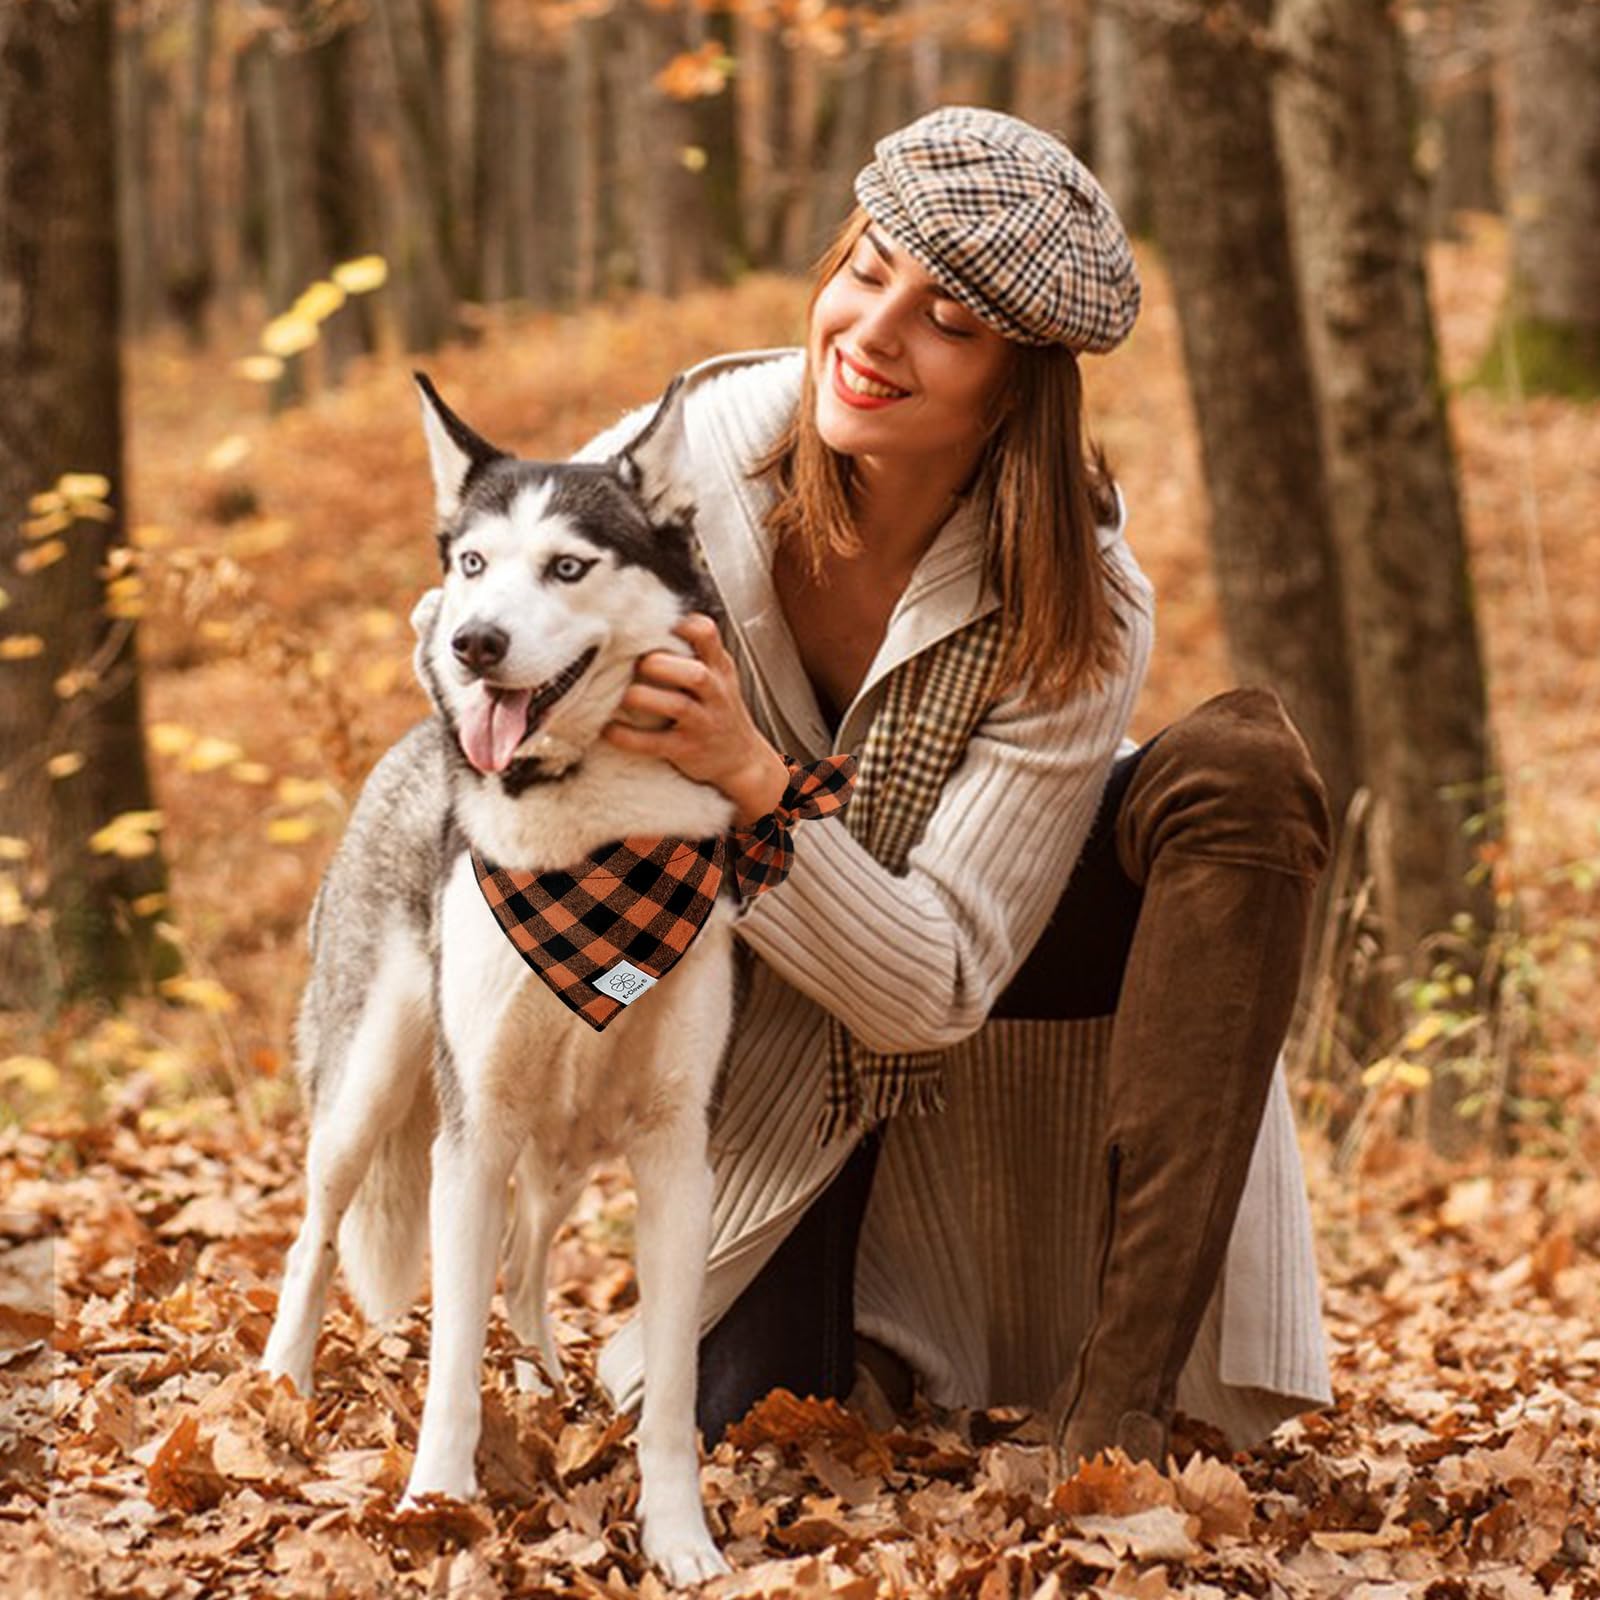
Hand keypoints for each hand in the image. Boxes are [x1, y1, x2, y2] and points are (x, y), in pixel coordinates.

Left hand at [602, 613, 788, 823]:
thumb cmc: (718, 710)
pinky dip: (628, 737)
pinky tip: (609, 729)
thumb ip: (694, 650)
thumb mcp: (718, 674)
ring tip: (621, 694)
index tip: (655, 624)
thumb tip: (648, 617)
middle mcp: (714, 694)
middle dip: (660, 665)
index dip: (682, 625)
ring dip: (643, 697)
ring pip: (678, 706)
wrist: (740, 758)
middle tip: (635, 663)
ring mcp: (702, 723)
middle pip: (695, 673)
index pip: (708, 635)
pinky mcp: (685, 750)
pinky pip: (654, 744)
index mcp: (719, 668)